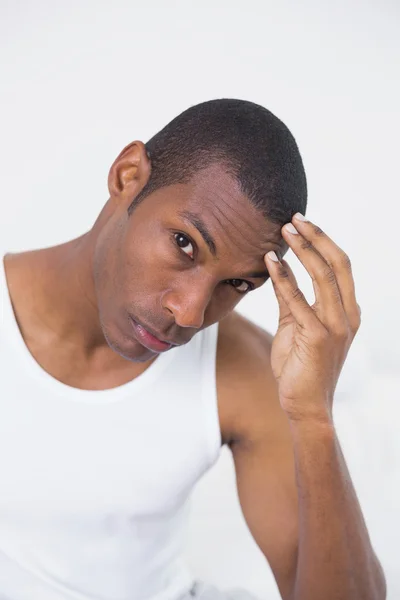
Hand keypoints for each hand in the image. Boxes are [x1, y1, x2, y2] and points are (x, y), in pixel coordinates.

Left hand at [264, 213, 360, 422]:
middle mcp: (346, 315)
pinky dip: (284, 278)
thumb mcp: (295, 326)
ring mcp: (335, 327)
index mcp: (346, 311)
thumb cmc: (300, 366)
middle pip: (336, 264)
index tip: (302, 223)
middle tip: (293, 218)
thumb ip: (291, 299)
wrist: (305, 405)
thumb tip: (278, 270)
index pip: (340, 266)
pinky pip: (299, 301)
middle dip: (316, 238)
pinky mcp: (317, 338)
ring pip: (323, 277)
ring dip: (302, 250)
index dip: (323, 241)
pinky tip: (270, 262)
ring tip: (283, 230)